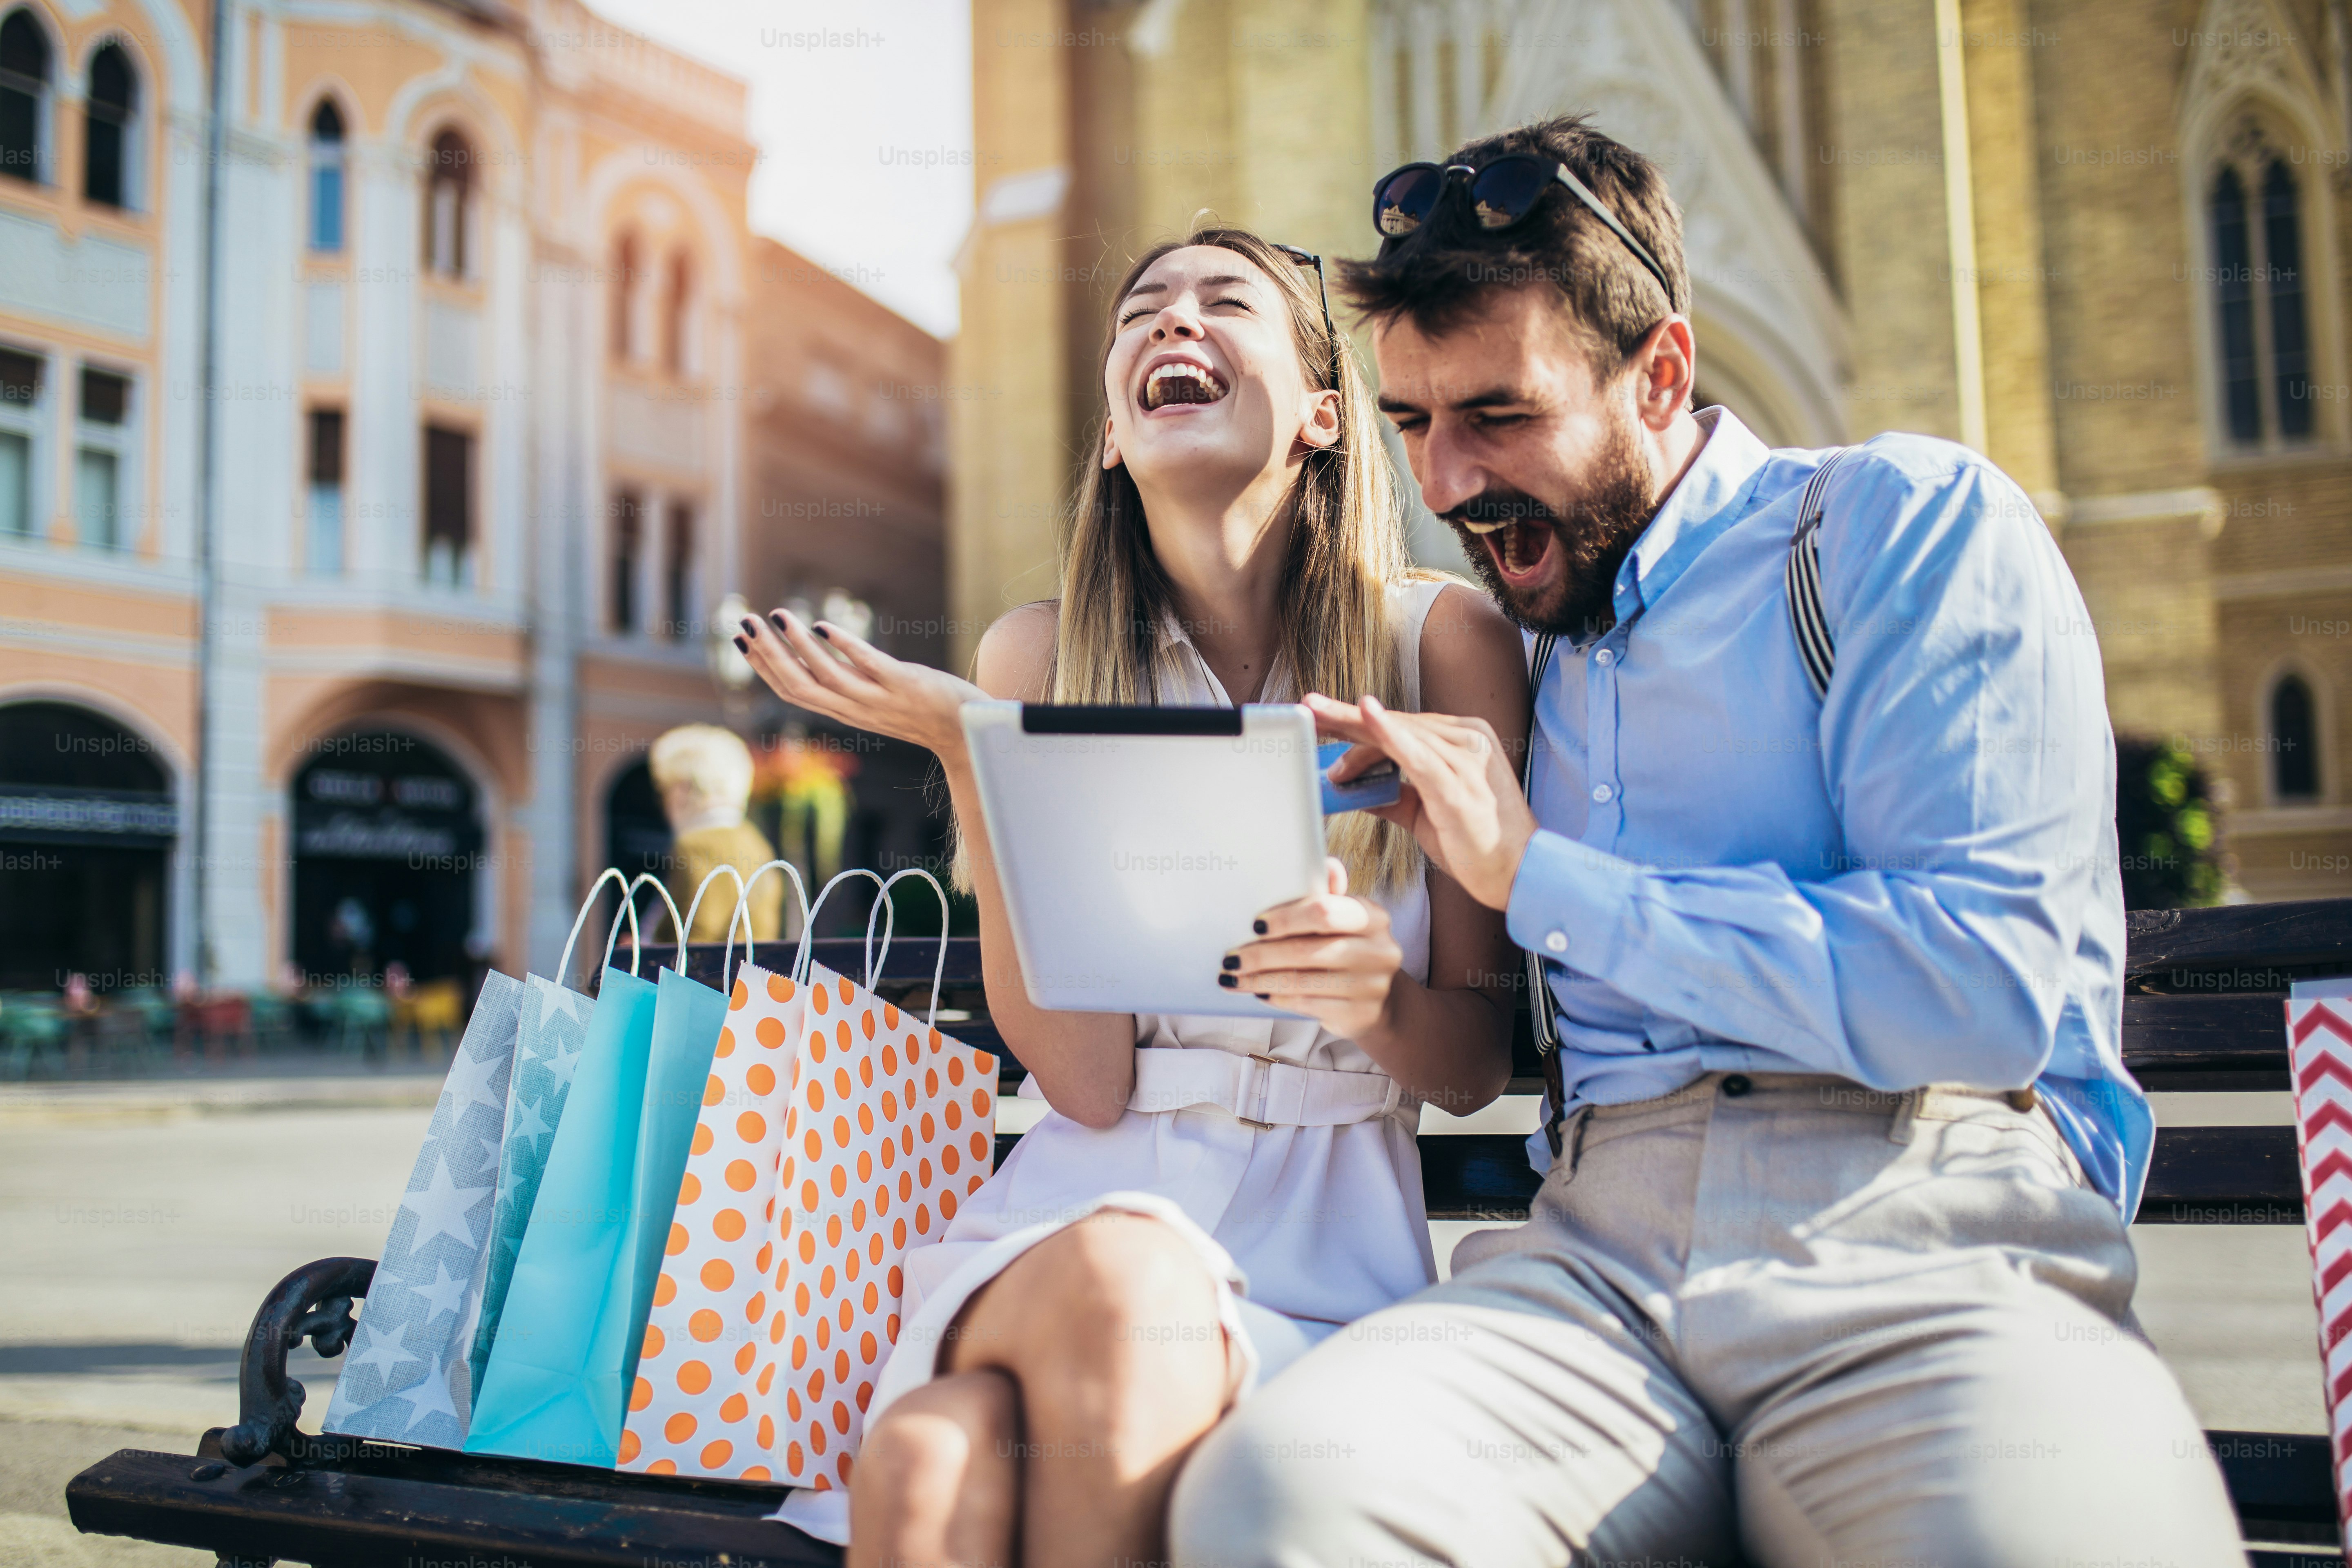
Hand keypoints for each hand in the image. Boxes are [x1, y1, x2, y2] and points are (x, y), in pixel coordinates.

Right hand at [736, 609, 983, 759]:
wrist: (965, 730)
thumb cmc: (920, 709)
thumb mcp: (873, 698)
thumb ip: (846, 681)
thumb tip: (816, 655)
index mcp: (844, 711)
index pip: (792, 691)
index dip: (763, 668)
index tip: (741, 642)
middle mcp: (854, 709)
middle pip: (797, 685)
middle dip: (768, 654)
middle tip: (745, 623)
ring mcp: (878, 699)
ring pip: (825, 675)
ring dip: (797, 645)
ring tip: (778, 615)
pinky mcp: (903, 685)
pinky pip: (867, 665)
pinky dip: (843, 646)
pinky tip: (823, 625)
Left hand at [1224, 859, 1402, 1041]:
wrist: (1380, 999)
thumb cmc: (1349, 948)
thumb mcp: (1343, 919)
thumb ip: (1328, 894)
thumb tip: (1326, 864)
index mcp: (1373, 917)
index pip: (1325, 912)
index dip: (1286, 918)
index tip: (1255, 924)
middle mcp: (1379, 951)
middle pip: (1307, 950)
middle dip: (1262, 954)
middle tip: (1231, 958)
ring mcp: (1372, 986)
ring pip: (1302, 981)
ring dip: (1260, 980)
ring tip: (1233, 978)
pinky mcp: (1359, 1014)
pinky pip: (1307, 1005)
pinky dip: (1277, 997)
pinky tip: (1258, 992)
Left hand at [1303, 692, 1536, 911]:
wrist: (1518, 874)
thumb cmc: (1476, 844)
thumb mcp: (1425, 814)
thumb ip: (1393, 795)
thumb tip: (1355, 789)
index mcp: (1461, 743)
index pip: (1402, 727)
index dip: (1359, 724)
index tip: (1321, 721)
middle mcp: (1466, 740)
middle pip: (1396, 723)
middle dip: (1347, 716)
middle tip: (1308, 706)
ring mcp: (1466, 759)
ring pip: (1399, 735)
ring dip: (1354, 729)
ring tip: (1316, 721)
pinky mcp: (1459, 783)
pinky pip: (1417, 754)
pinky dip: (1389, 733)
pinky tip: (1366, 715)